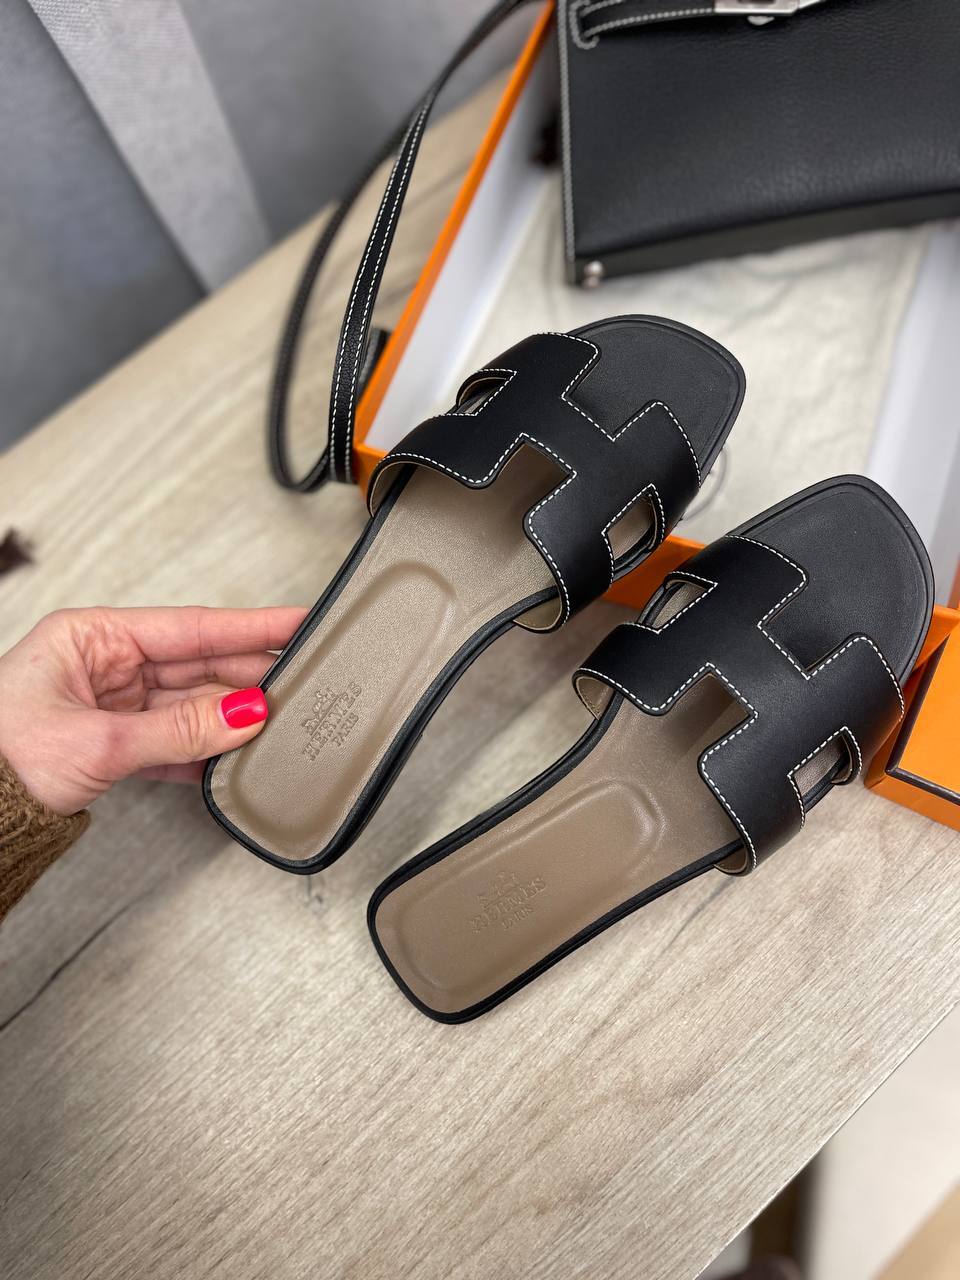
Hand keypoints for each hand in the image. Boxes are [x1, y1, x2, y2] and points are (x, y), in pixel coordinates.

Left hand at [0, 605, 306, 814]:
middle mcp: (105, 664)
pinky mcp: (115, 742)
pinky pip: (174, 740)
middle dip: (247, 679)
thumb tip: (246, 714)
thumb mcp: (98, 742)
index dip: (251, 626)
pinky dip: (202, 752)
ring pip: (190, 705)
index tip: (299, 622)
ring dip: (229, 720)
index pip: (192, 626)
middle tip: (302, 685)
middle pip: (197, 665)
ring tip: (274, 725)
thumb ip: (180, 730)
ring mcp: (112, 703)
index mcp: (92, 637)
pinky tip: (233, 756)